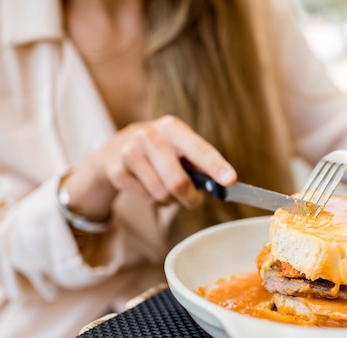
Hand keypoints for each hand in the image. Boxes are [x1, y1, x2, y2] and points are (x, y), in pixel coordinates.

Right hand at [63, 116, 236, 219]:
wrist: (115, 149)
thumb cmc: (161, 151)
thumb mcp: (179, 146)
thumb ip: (199, 162)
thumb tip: (223, 183)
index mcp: (172, 127)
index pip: (199, 149)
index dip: (216, 166)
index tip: (230, 180)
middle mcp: (149, 136)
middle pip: (178, 182)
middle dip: (190, 198)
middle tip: (194, 200)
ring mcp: (130, 152)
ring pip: (162, 194)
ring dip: (171, 200)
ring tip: (167, 188)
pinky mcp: (117, 170)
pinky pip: (147, 199)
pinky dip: (154, 201)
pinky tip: (149, 187)